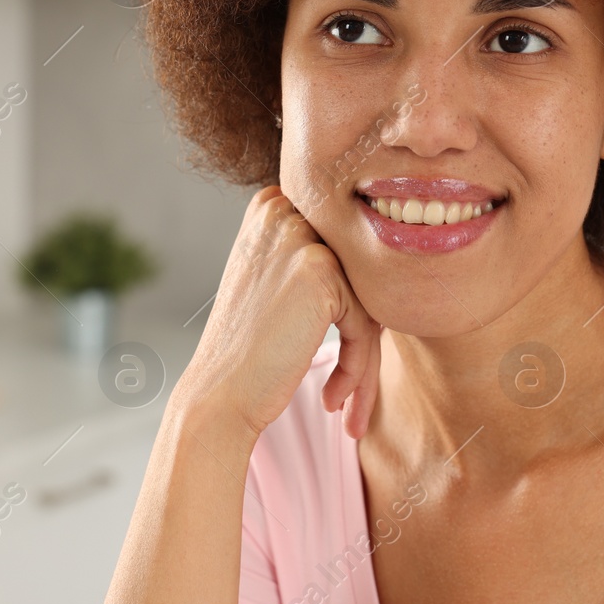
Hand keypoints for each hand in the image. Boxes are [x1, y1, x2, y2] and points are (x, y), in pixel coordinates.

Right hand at [174, 185, 382, 440]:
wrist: (218, 393)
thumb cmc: (247, 349)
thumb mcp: (271, 278)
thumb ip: (314, 254)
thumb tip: (386, 256)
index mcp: (270, 205)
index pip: (341, 248)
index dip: (351, 302)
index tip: (347, 349)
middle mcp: (283, 211)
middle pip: (356, 272)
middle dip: (363, 332)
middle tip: (355, 383)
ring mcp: (301, 237)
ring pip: (367, 299)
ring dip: (364, 356)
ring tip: (346, 398)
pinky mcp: (321, 271)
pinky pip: (366, 321)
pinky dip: (357, 366)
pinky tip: (332, 397)